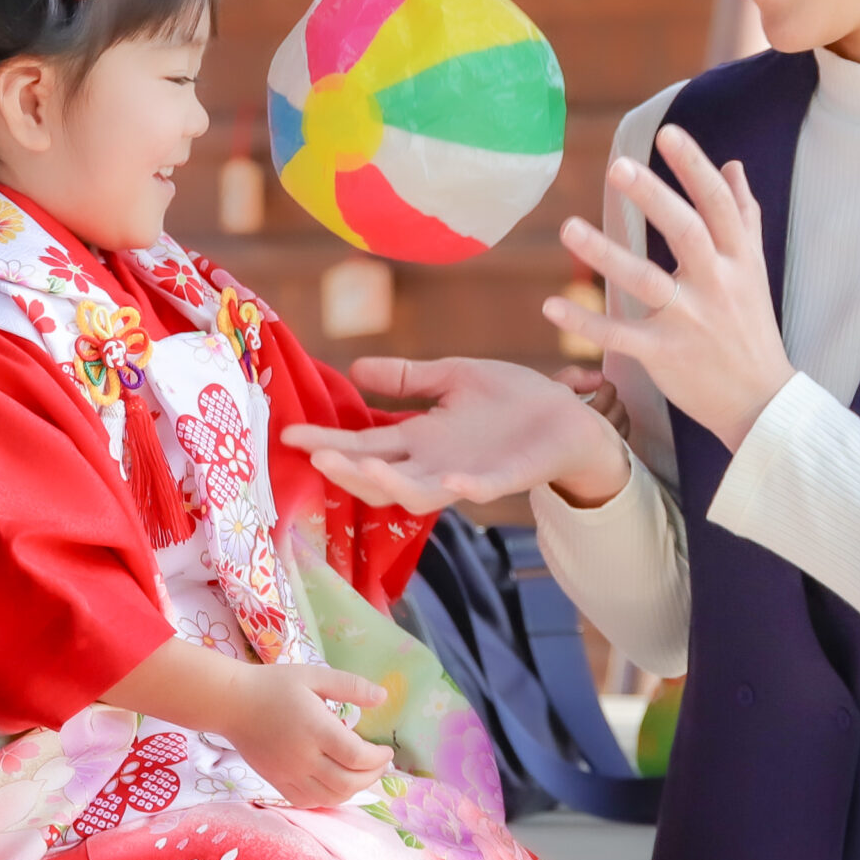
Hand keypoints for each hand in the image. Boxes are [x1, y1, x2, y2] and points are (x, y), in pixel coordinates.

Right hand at [222, 663, 394, 807]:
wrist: (232, 703)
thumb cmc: (274, 685)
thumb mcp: (314, 676)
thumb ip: (350, 686)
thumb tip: (383, 696)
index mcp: (317, 730)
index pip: (357, 757)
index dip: (378, 758)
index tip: (387, 750)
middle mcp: (304, 757)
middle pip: (348, 782)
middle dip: (372, 777)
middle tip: (380, 764)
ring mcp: (289, 774)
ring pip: (331, 797)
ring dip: (353, 790)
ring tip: (362, 775)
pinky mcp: (277, 782)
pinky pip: (308, 801)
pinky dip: (328, 799)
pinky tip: (336, 785)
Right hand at [282, 356, 630, 513]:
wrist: (571, 418)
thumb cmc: (513, 401)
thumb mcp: (452, 378)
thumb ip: (408, 377)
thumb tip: (356, 367)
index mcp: (420, 441)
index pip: (362, 445)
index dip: (327, 442)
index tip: (288, 434)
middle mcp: (435, 464)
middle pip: (379, 476)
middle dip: (344, 468)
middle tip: (314, 455)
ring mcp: (469, 474)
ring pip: (419, 493)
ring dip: (388, 483)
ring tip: (357, 466)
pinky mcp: (506, 477)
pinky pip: (481, 489)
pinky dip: (464, 485)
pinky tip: (448, 478)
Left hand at [543, 123, 795, 453]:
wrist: (761, 402)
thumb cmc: (752, 328)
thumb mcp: (755, 269)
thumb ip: (743, 216)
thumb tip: (734, 165)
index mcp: (738, 259)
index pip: (717, 204)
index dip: (695, 168)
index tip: (669, 134)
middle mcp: (717, 284)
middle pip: (686, 232)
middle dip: (654, 198)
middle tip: (618, 166)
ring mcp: (692, 321)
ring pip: (647, 281)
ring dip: (606, 254)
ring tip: (568, 228)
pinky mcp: (666, 355)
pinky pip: (621, 335)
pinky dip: (586, 321)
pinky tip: (551, 304)